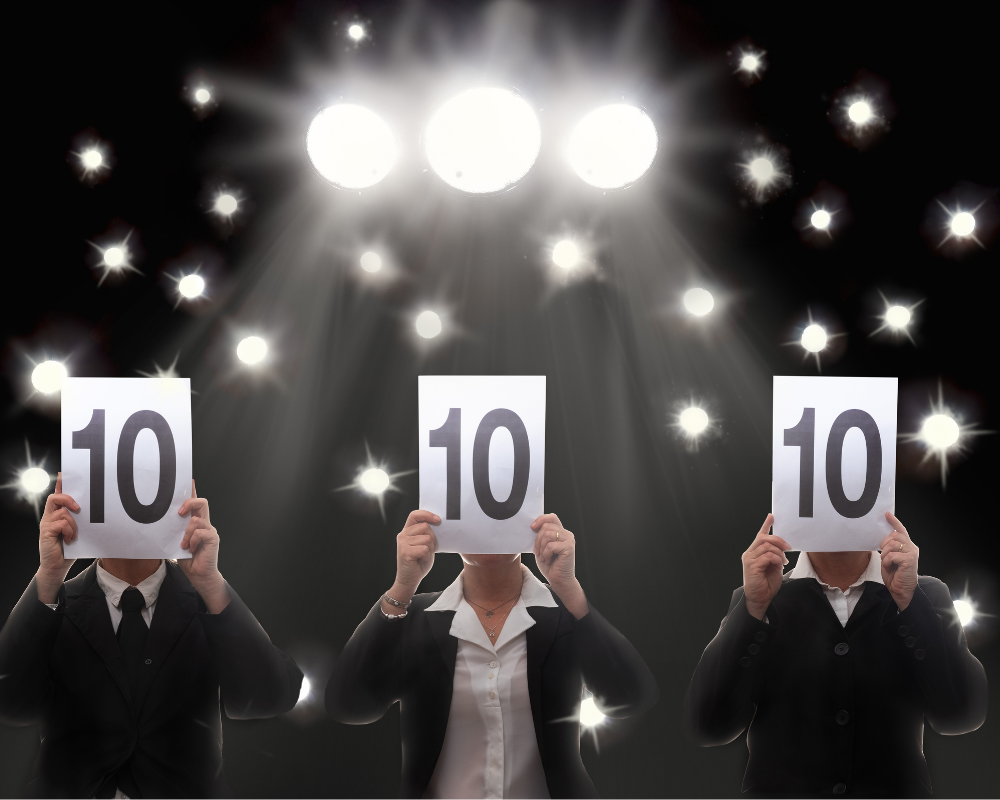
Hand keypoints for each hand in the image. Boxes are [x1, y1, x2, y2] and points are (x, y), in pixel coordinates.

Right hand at [36, 473, 79, 603]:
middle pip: (55, 497)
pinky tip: (71, 540)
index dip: (61, 483)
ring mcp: (46, 524)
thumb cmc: (70, 548)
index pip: (58, 494)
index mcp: (57, 514)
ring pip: (62, 512)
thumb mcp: (79, 531)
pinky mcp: (46, 532)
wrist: (57, 566)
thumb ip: (82, 520)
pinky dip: (70, 531)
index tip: (65, 473)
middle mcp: (50, 516)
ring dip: (73, 523)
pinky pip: (61, 523)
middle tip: (79, 507)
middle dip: (68, 498)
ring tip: (75, 534)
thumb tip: (100, 510)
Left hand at [177, 480, 229, 613]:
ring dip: (187, 532)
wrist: (199, 575)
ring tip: (183, 544)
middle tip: (179, 512)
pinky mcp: (213, 538)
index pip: (195, 503)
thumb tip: (160, 522)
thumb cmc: (188, 559)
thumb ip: (174, 531)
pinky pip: (200, 532)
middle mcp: (204, 523)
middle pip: (202, 502)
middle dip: (189, 503)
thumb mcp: (176, 542)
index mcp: (195, 522)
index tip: (188, 480)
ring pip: (197, 519)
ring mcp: (210, 530)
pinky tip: (190, 548)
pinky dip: (192, 540)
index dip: (192, 491)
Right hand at [387, 511, 439, 604]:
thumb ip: (426, 533)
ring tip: (422, 555)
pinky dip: (427, 555)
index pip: (415, 515)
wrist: (409, 579)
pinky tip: (421, 560)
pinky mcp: (405, 552)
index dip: (426, 514)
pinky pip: (424, 549)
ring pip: (426, 538)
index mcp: (407, 531)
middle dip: (432, 538)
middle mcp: (403, 535)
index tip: (438, 519)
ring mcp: (403, 543)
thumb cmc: (419, 561)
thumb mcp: (424, 544)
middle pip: (425, 527)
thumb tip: (437, 523)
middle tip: (427, 549)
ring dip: (429, 549)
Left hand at [531, 514, 587, 618]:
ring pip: (547, 535)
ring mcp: (569, 540)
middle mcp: (566, 534)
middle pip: (546, 527)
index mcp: (560, 532)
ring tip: (544, 557)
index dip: (540, 519)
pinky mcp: (569, 547)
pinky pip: (550, 545)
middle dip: (537, 540)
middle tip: (538, 553)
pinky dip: (546, 554)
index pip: (551, 517)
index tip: (531, 527)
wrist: (559, 580)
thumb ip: (541, 536)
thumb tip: (532, 526)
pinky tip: (549, 560)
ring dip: (541, 548)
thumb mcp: (542, 547)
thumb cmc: (550, 565)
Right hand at [742, 514, 789, 619]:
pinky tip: (779, 564)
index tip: (772, 516)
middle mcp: (750, 553)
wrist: (760, 598)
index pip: (760, 535)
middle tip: (788, 548)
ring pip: (766, 546)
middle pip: (763, 538)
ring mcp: (750, 559)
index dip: (766, 525)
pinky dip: (776, 558)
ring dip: (779, 552)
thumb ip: (775, 556)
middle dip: (778, 540)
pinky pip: (767, 556)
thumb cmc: (766, 584)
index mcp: (755, 552)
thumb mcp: (774, 567)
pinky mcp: (752, 566)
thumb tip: (781, 549)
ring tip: (783, 561)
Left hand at [879, 512, 918, 610]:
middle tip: (884, 555)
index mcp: (907, 546)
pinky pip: (891, 555)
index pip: (901, 530)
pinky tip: (890, 567)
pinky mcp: (910, 560)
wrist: (902, 591)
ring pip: (892, 544)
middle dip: (884, 544)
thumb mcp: (890, 558)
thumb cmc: (895, 576)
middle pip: (894, 536)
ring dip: (885, 554)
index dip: (894, 521)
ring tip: (888, 563)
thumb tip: (885, 537)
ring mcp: (912, 553)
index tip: (886, 514)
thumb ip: (890, 547)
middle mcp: (912, 547)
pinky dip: (886, 561)